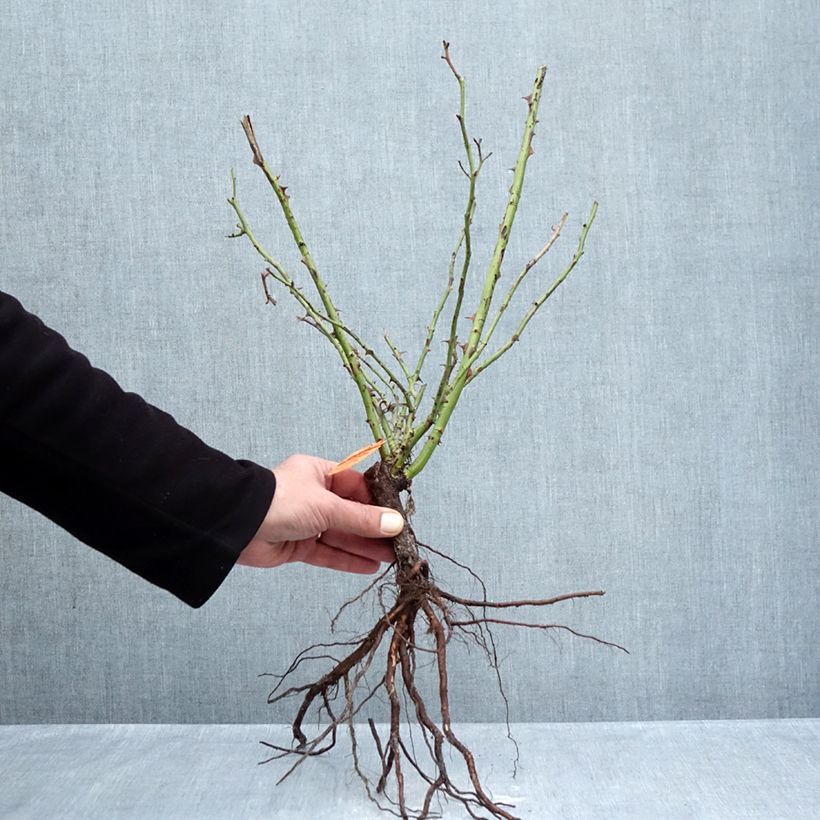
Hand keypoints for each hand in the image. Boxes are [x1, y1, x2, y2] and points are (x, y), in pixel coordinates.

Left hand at [237, 453, 403, 573]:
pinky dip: (347, 559)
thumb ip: (361, 518)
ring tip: (391, 558)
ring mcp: (305, 522)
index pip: (356, 487)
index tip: (398, 517)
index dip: (377, 502)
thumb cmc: (282, 502)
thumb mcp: (327, 506)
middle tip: (399, 543)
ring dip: (365, 546)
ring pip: (341, 535)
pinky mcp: (297, 546)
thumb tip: (396, 524)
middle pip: (351, 514)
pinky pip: (327, 552)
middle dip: (374, 529)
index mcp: (319, 473)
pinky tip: (369, 566)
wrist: (237, 526)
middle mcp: (313, 496)